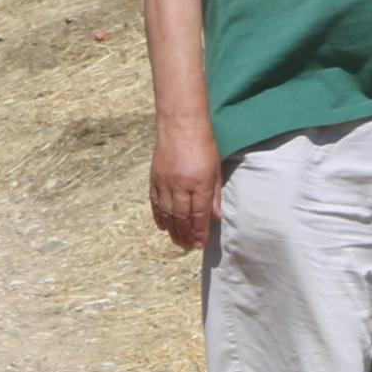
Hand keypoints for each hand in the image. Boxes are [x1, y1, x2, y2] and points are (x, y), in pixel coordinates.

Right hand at [149, 117, 220, 249]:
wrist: (180, 124)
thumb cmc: (204, 144)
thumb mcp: (216, 168)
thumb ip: (215, 194)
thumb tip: (216, 217)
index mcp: (200, 183)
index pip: (199, 214)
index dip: (200, 232)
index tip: (200, 244)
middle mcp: (181, 185)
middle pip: (182, 217)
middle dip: (186, 235)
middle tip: (188, 247)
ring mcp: (166, 182)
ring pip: (167, 213)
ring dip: (172, 230)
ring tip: (177, 241)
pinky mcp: (155, 178)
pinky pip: (156, 202)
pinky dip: (159, 216)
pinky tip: (163, 226)